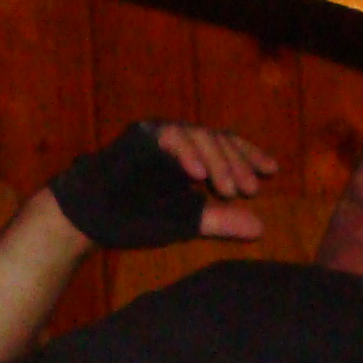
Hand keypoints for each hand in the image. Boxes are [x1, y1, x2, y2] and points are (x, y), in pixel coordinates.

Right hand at [49, 121, 279, 248]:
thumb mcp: (186, 220)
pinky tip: (199, 177)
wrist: (90, 220)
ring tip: (229, 189)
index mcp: (188, 153)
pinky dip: (186, 154)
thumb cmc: (135, 218)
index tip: (271, 171)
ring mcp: (156, 134)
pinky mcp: (140, 136)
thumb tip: (260, 228)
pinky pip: (170, 138)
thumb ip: (220, 219)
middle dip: (236, 163)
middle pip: (217, 139)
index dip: (249, 156)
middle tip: (250, 190)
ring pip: (198, 136)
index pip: (226, 146)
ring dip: (217, 161)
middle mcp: (175, 138)